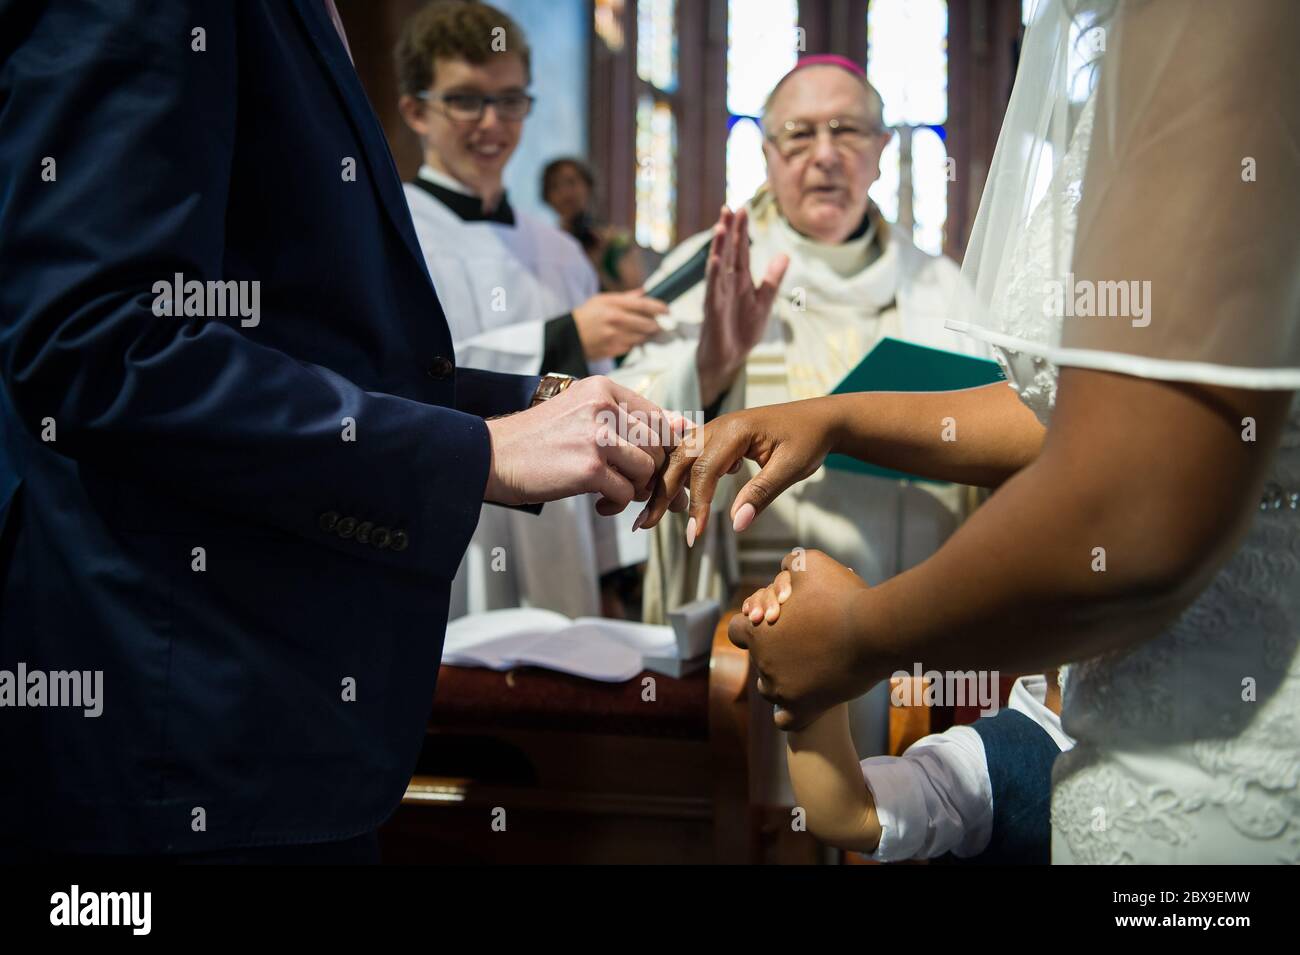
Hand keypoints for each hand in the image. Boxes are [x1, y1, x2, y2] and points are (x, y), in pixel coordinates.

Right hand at [483, 375, 689, 515]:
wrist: (491, 457)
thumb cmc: (540, 441)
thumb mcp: (584, 415)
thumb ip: (631, 421)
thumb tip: (687, 428)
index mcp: (603, 388)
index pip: (658, 417)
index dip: (662, 446)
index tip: (654, 464)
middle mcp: (603, 406)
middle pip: (657, 445)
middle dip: (651, 472)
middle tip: (632, 486)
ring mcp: (597, 436)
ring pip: (646, 470)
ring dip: (634, 489)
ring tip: (611, 494)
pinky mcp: (589, 468)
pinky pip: (626, 493)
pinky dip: (617, 505)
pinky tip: (598, 505)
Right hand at [572, 290, 668, 361]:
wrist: (568, 336)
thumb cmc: (586, 315)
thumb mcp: (602, 300)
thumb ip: (625, 297)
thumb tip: (644, 292)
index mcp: (613, 305)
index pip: (644, 305)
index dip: (659, 308)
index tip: (668, 310)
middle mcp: (616, 320)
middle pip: (647, 324)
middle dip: (656, 325)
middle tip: (657, 324)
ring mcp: (615, 337)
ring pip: (642, 337)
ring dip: (646, 335)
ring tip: (643, 332)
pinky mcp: (613, 350)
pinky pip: (632, 347)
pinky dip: (634, 343)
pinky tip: (629, 339)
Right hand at [634, 396, 842, 544]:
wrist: (820, 418)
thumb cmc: (808, 440)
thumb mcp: (791, 468)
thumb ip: (762, 493)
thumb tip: (736, 525)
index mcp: (735, 430)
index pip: (704, 470)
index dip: (697, 505)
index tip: (693, 535)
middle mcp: (718, 425)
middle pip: (679, 460)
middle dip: (661, 494)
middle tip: (644, 526)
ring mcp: (714, 429)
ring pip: (678, 457)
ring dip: (663, 485)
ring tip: (650, 514)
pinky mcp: (717, 437)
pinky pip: (688, 455)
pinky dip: (676, 475)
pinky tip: (674, 499)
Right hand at [696, 206, 788, 405]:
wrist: (730, 356)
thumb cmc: (742, 329)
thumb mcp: (764, 301)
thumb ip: (773, 279)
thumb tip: (784, 255)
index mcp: (740, 279)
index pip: (740, 250)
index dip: (742, 230)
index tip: (743, 208)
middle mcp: (727, 282)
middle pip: (727, 251)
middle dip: (728, 230)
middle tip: (728, 207)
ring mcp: (718, 294)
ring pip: (718, 265)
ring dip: (719, 246)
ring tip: (721, 226)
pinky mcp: (714, 308)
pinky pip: (713, 288)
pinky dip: (714, 273)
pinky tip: (716, 259)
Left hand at [728, 549, 873, 730]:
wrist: (874, 632)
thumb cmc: (843, 595)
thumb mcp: (812, 564)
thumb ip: (791, 565)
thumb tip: (785, 568)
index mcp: (758, 631)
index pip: (737, 630)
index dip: (753, 624)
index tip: (771, 622)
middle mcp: (763, 663)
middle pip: (758, 661)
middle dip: (773, 653)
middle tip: (800, 643)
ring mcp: (781, 690)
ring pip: (769, 691)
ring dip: (781, 682)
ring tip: (806, 670)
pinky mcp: (803, 711)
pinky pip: (785, 720)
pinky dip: (791, 713)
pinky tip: (807, 700)